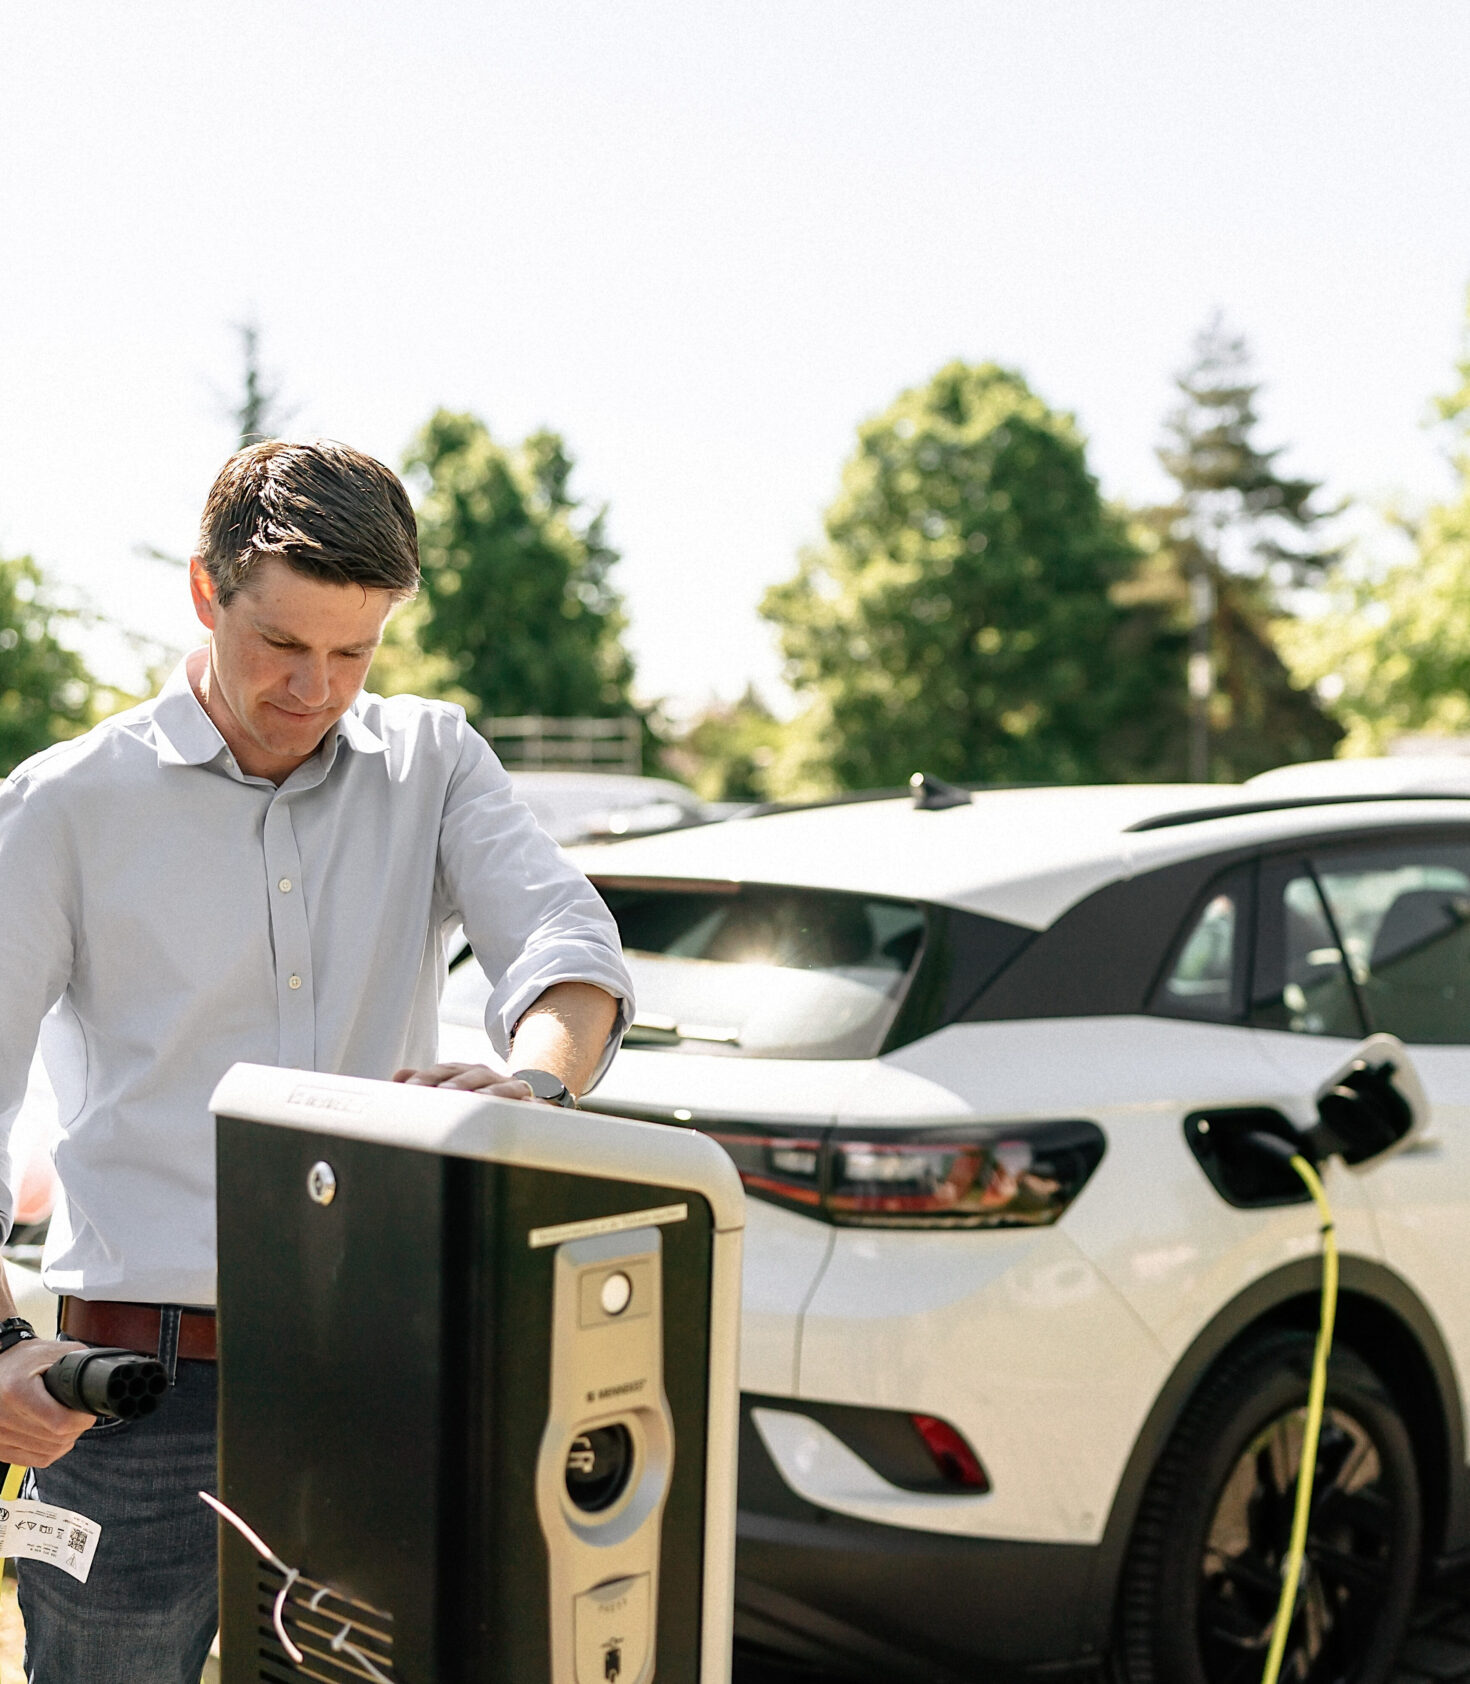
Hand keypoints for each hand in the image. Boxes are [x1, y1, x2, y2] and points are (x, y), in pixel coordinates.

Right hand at [0, 1338, 93, 1467]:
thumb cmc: (26, 1358)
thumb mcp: (55, 1351)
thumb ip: (81, 1364)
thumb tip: (106, 1382)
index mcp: (17, 1391)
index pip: (59, 1422)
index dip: (82, 1420)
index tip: (88, 1411)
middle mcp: (2, 1416)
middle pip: (56, 1439)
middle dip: (76, 1428)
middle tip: (78, 1412)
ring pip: (48, 1453)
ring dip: (65, 1441)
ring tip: (66, 1421)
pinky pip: (34, 1460)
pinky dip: (51, 1450)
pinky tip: (55, 1435)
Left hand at [391, 1062, 534, 1099]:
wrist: (516, 1094)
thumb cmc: (475, 1094)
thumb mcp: (450, 1086)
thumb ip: (425, 1083)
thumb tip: (397, 1076)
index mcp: (462, 1071)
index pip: (442, 1070)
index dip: (426, 1078)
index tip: (410, 1088)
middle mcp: (484, 1075)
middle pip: (470, 1075)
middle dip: (457, 1083)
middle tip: (444, 1092)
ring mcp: (507, 1086)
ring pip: (500, 1087)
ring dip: (490, 1093)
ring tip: (480, 1100)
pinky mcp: (528, 1101)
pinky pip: (531, 1103)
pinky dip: (529, 1104)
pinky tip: (526, 1107)